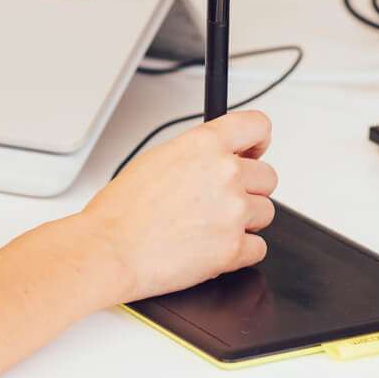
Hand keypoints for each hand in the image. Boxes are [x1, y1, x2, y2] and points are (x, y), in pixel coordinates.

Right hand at [72, 111, 277, 304]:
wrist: (110, 249)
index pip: (258, 126)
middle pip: (268, 176)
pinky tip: (211, 247)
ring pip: (265, 212)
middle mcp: (226, 173)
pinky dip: (240, 251)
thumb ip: (197, 154)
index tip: (254, 151)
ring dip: (245, 220)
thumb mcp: (158, 159)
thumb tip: (217, 159)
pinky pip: (258, 247)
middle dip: (248, 188)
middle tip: (221, 200)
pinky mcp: (234, 249)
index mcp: (205, 145)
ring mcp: (234, 211)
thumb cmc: (121, 210)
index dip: (258, 141)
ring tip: (209, 226)